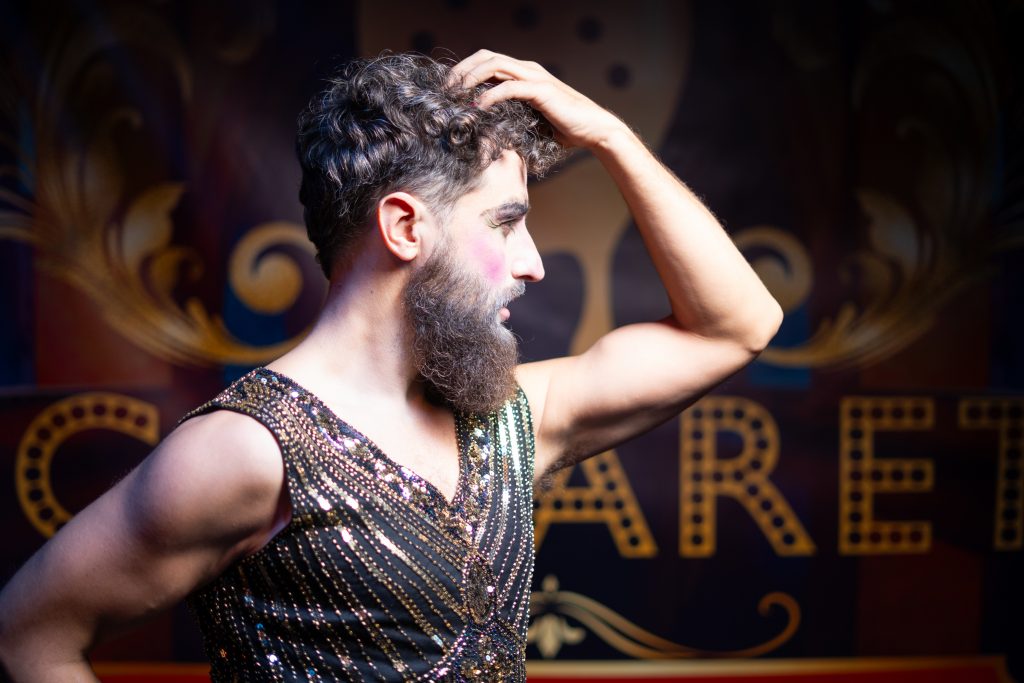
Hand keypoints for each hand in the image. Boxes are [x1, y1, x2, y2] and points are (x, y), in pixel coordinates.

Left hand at [450, 50, 628, 148]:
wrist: (593, 130)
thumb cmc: (564, 129)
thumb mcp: (530, 121)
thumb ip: (511, 117)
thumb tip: (487, 130)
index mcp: (523, 74)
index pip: (488, 61)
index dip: (465, 70)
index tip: (449, 89)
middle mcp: (527, 70)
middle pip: (486, 57)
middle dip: (462, 69)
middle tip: (446, 89)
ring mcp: (534, 77)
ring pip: (494, 65)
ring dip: (471, 78)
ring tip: (457, 95)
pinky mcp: (541, 90)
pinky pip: (508, 87)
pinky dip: (490, 96)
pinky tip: (478, 108)